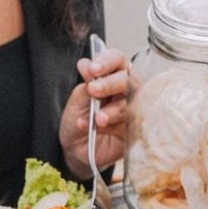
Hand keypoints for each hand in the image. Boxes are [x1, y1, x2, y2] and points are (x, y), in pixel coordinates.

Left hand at [59, 45, 128, 178]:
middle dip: (110, 84)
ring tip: (96, 118)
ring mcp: (132, 112)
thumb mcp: (78, 98)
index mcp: (114, 75)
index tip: (92, 69)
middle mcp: (126, 91)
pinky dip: (109, 128)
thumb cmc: (79, 119)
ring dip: (111, 110)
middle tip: (93, 90)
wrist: (75, 149)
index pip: (118, 60)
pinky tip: (93, 129)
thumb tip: (85, 63)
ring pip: (130, 105)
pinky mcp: (132, 133)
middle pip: (128, 80)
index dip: (107, 61)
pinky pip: (126, 127)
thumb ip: (86, 82)